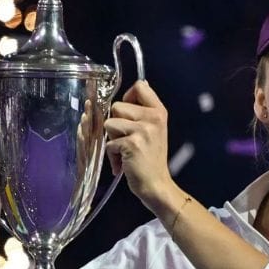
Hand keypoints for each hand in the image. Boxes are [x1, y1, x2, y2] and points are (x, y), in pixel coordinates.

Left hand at [105, 80, 173, 209]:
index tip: (129, 114)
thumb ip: (145, 110)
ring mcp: (143, 130)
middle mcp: (153, 118)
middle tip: (127, 140)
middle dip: (116, 124)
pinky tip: (124, 162)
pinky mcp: (131, 143)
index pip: (140, 86)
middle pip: (117, 106)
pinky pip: (109, 142)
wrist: (156, 185)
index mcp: (159, 112)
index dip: (128, 97)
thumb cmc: (151, 159)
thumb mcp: (155, 129)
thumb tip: (141, 84)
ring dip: (112, 139)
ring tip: (125, 151)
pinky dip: (112, 154)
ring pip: (109, 123)